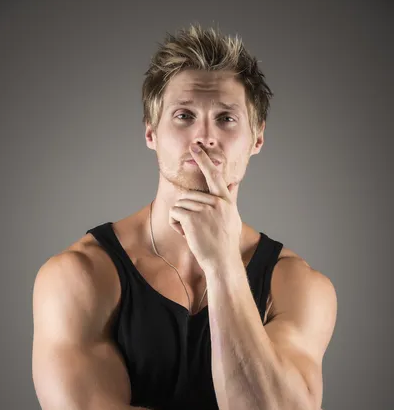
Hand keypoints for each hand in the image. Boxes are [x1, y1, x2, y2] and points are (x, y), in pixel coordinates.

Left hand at [169, 143, 242, 271]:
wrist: (222, 262)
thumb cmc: (226, 244)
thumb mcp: (233, 218)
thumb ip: (231, 200)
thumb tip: (234, 185)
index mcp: (226, 201)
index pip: (215, 175)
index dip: (204, 160)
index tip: (195, 147)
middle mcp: (216, 202)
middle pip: (188, 196)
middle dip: (186, 213)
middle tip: (197, 230)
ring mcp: (204, 209)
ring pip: (180, 205)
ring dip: (180, 220)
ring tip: (193, 233)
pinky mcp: (192, 218)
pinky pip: (174, 213)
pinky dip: (175, 224)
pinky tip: (186, 234)